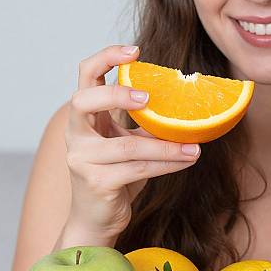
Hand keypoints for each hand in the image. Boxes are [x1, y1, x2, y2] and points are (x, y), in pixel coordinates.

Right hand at [64, 45, 200, 241]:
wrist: (96, 219)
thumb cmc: (114, 177)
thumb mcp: (126, 145)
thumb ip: (141, 126)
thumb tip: (183, 107)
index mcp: (84, 119)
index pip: (85, 77)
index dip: (106, 58)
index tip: (135, 51)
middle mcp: (76, 135)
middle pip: (84, 101)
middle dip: (117, 94)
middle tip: (150, 97)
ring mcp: (82, 160)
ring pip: (128, 146)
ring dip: (166, 147)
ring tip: (194, 146)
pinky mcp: (97, 183)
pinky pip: (138, 169)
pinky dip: (167, 165)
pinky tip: (187, 160)